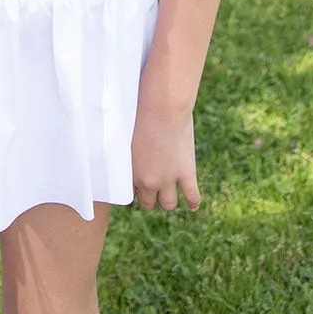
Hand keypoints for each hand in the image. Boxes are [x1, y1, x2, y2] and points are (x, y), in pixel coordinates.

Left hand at [131, 94, 199, 211]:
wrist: (162, 108)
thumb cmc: (139, 115)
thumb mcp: (125, 136)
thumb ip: (125, 151)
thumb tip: (119, 153)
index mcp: (131, 172)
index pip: (131, 194)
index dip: (135, 189)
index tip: (138, 185)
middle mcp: (149, 181)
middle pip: (149, 203)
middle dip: (150, 197)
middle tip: (153, 189)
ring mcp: (169, 179)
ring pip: (169, 204)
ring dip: (168, 200)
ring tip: (169, 195)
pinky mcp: (187, 173)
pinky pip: (192, 196)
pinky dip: (193, 202)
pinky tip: (193, 205)